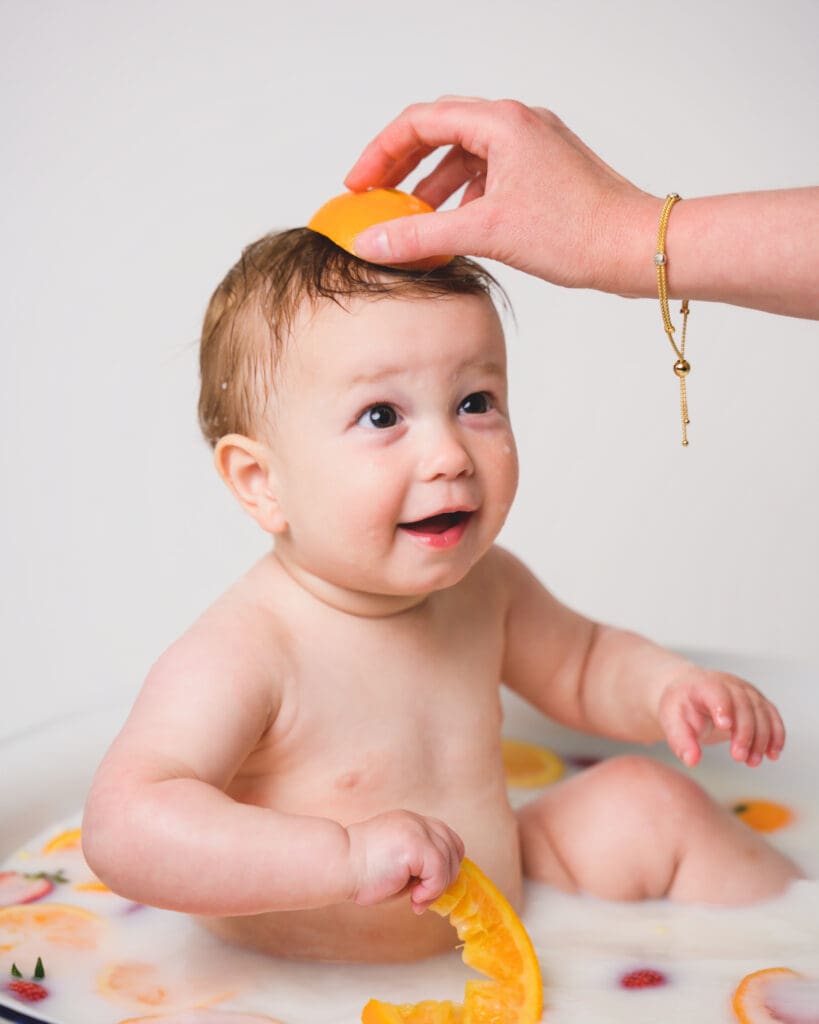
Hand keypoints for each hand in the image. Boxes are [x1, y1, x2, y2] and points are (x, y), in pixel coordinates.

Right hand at [344, 95, 657, 292]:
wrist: (635, 247)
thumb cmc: (577, 232)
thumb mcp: (485, 232)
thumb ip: (421, 234)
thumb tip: (371, 242)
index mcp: (502, 123)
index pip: (420, 122)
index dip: (380, 153)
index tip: (358, 186)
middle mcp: (518, 124)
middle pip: (441, 132)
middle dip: (402, 166)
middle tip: (375, 198)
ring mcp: (534, 146)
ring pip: (466, 156)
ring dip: (433, 185)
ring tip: (410, 220)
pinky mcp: (545, 170)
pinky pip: (490, 174)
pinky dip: (463, 196)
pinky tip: (454, 226)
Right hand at [346, 809, 463, 914]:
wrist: (338, 865)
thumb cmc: (361, 872)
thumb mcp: (398, 864)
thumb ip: (419, 865)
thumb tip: (443, 882)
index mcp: (411, 823)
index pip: (448, 837)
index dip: (447, 863)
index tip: (430, 886)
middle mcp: (417, 821)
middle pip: (455, 847)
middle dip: (446, 876)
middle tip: (424, 896)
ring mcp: (417, 829)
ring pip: (449, 861)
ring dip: (437, 887)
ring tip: (416, 899)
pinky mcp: (415, 844)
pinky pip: (439, 871)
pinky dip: (432, 890)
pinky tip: (414, 899)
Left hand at [657, 669, 785, 768]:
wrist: (691, 694)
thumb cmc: (681, 708)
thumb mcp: (672, 723)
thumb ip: (681, 742)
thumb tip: (692, 761)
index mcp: (703, 685)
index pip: (716, 692)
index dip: (722, 707)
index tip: (724, 726)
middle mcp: (728, 683)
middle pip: (743, 705)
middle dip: (744, 733)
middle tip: (738, 757)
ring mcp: (745, 691)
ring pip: (761, 711)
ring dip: (761, 739)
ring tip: (752, 762)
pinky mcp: (757, 701)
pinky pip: (772, 716)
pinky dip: (775, 735)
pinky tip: (772, 754)